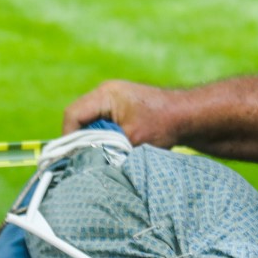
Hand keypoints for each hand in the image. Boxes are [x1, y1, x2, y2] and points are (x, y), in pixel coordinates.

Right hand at [62, 79, 186, 147]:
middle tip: (83, 159)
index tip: (73, 157)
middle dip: (79, 139)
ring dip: (91, 139)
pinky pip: (100, 122)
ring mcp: (112, 99)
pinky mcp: (119, 107)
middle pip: (78, 117)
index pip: (73, 114)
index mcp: (106, 95)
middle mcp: (105, 93)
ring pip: (88, 121)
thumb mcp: (131, 141)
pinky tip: (110, 149)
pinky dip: (101, 137)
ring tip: (98, 155)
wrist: (188, 116)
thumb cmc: (163, 124)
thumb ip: (105, 150)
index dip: (69, 137)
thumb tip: (84, 164)